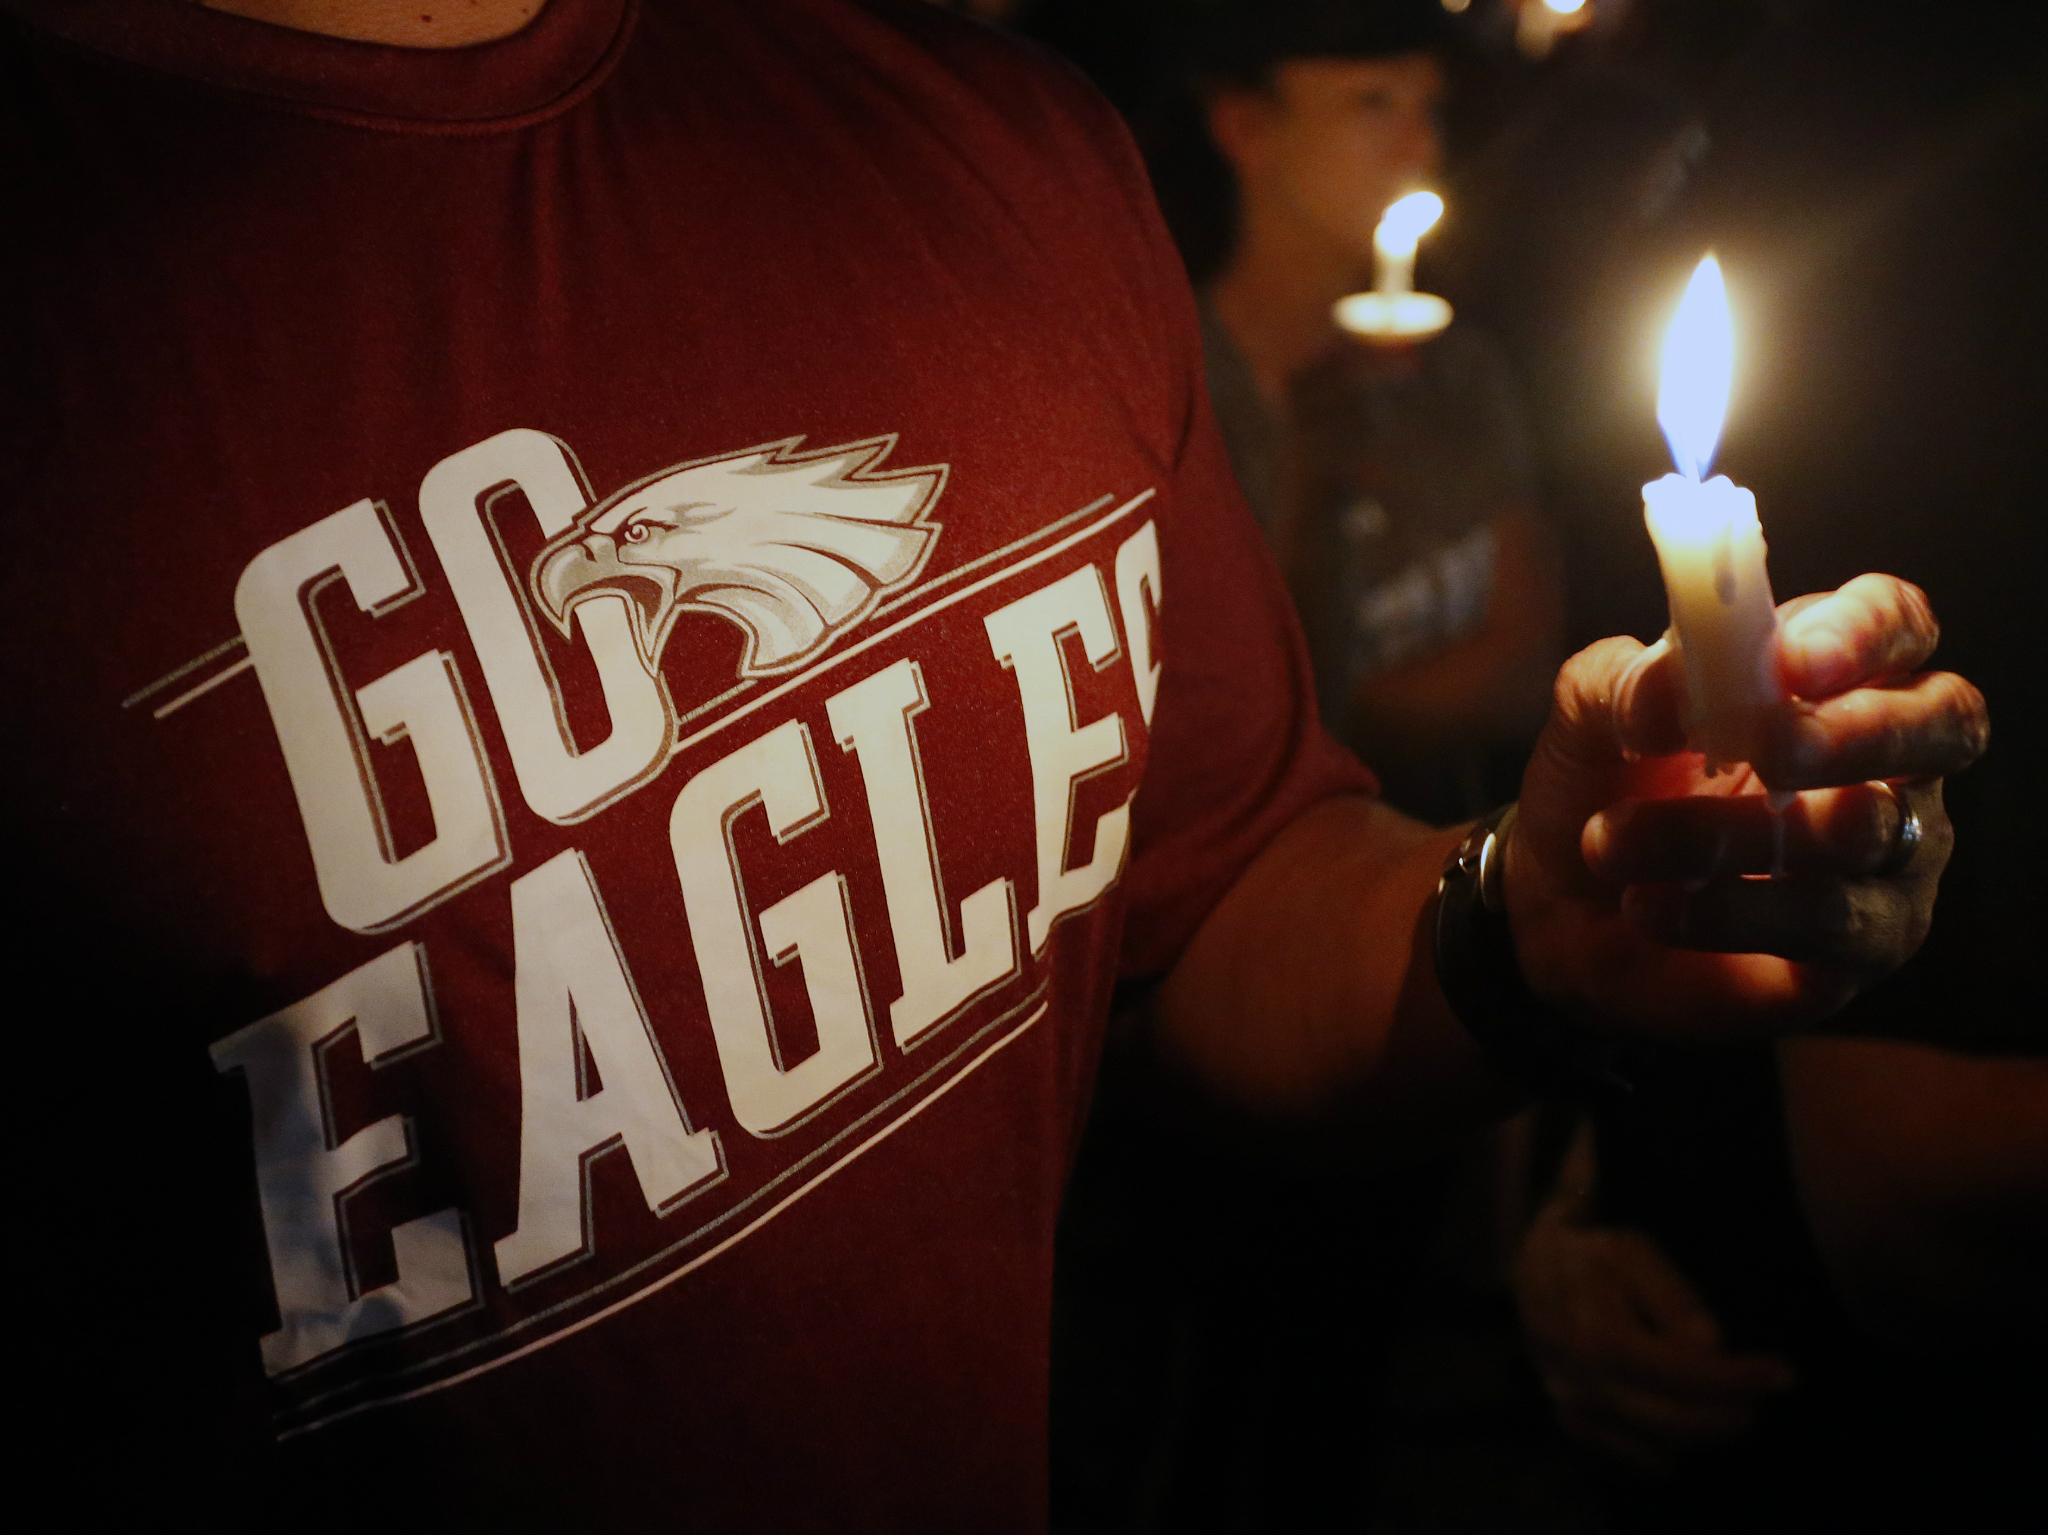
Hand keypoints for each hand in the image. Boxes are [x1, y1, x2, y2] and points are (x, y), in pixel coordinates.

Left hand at [1507, 574, 1987, 1035]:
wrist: (1554, 906)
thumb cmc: (1600, 786)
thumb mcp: (1590, 718)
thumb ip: (1627, 683)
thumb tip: (1673, 683)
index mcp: (1828, 675)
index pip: (1898, 624)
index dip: (1866, 631)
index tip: (1793, 659)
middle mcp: (1885, 761)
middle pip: (1947, 722)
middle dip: (1860, 730)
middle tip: (1767, 748)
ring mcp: (1891, 858)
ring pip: (1863, 830)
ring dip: (1720, 832)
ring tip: (1611, 842)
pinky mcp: (1864, 944)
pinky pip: (1831, 922)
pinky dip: (1729, 911)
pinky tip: (1648, 906)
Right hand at [1513, 1198, 1795, 1473]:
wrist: (1536, 1267)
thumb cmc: (1594, 1255)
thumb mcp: (1634, 1253)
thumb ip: (1672, 1299)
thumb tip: (1708, 1345)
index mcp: (1599, 1335)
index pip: (1682, 1373)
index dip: (1737, 1379)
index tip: (1783, 1374)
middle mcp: (1583, 1379)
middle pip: (1672, 1420)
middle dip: (1727, 1415)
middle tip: (1763, 1399)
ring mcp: (1574, 1404)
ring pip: (1655, 1444)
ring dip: (1703, 1434)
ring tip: (1732, 1410)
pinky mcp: (1571, 1418)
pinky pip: (1628, 1455)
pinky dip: (1663, 1452)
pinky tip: (1684, 1429)